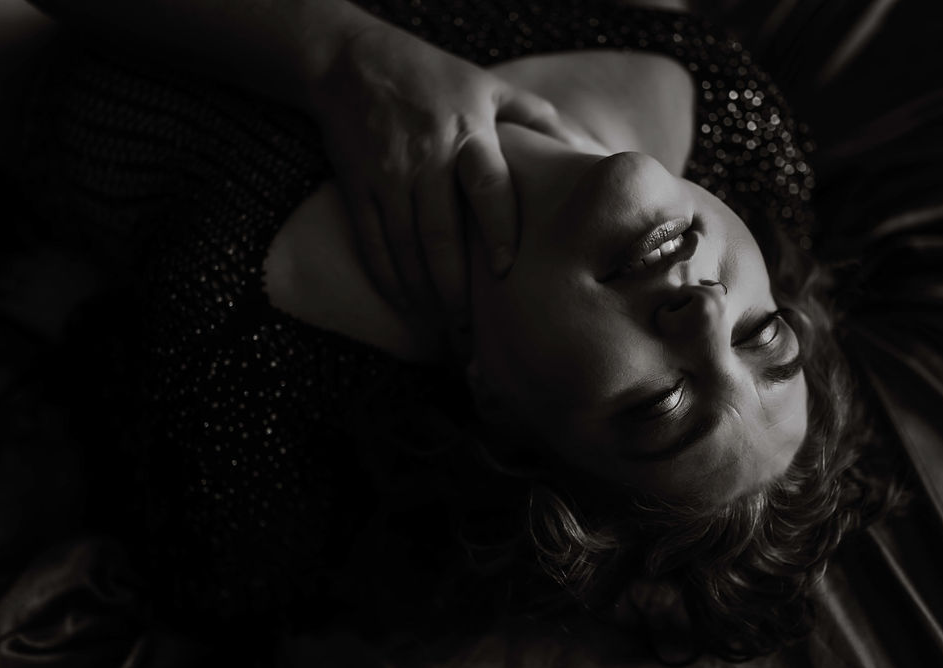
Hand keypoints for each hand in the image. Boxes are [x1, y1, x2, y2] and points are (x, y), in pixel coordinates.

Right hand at [311, 21, 570, 316]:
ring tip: (444, 329)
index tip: (507, 269)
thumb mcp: (492, 87)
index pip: (487, 185)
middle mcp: (425, 156)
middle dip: (455, 287)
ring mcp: (387, 174)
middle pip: (440, 232)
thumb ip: (540, 119)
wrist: (353, 62)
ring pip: (404, 246)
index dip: (499, 228)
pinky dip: (387, 279)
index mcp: (467, 132)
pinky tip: (407, 305)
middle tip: (471, 330)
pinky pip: (370, 241)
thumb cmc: (436, 78)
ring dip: (423, 293)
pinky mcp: (356, 186)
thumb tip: (590, 152)